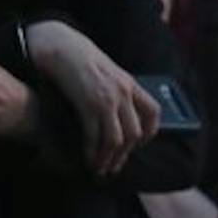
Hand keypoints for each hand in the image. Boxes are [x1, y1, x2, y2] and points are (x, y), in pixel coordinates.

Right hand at [24, 21, 158, 176]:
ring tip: (100, 168)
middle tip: (114, 166)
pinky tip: (88, 159)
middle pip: (134, 132)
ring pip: (116, 139)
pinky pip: (94, 135)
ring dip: (108, 158)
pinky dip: (92, 151)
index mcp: (132, 84)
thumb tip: (121, 116)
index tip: (137, 145)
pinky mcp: (88, 105)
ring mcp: (107, 99)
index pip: (153, 112)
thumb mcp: (110, 74)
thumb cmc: (84, 62)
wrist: (64, 49)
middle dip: (124, 154)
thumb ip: (119, 92)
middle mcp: (124, 93)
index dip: (149, 133)